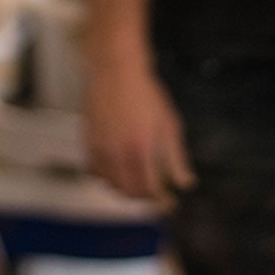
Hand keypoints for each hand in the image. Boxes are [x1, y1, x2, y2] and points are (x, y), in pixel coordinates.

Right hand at [83, 50, 194, 201]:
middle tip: (154, 195)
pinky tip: (116, 172)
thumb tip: (185, 183)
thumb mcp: (169, 124)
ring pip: (110, 184)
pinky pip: (93, 171)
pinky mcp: (88, 142)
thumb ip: (176, 157)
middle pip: (128, 191)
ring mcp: (100, 148)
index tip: (168, 203)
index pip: (149, 189)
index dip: (160, 201)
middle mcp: (117, 153)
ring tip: (137, 185)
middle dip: (144, 198)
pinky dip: (106, 178)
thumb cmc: (145, 93)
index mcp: (140, 149)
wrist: (117, 71)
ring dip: (125, 190)